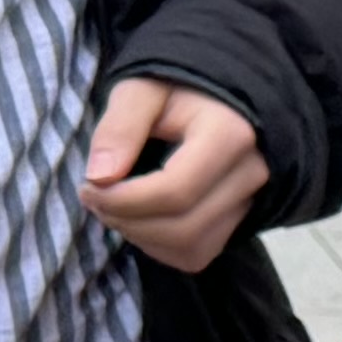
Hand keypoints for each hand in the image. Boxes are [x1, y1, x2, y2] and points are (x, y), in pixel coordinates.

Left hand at [80, 77, 270, 272]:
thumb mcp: (141, 90)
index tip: (89, 185)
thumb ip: (120, 127)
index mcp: (229, 135)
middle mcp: (251, 173)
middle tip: (94, 197)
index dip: (123, 200)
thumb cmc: (176, 87)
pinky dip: (160, 246)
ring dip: (142, 237)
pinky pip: (198, 254)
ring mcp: (252, 201)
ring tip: (116, 207)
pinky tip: (142, 217)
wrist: (218, 96)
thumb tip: (100, 177)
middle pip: (184, 228)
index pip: (175, 191)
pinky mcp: (242, 220)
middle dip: (127, 221)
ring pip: (192, 248)